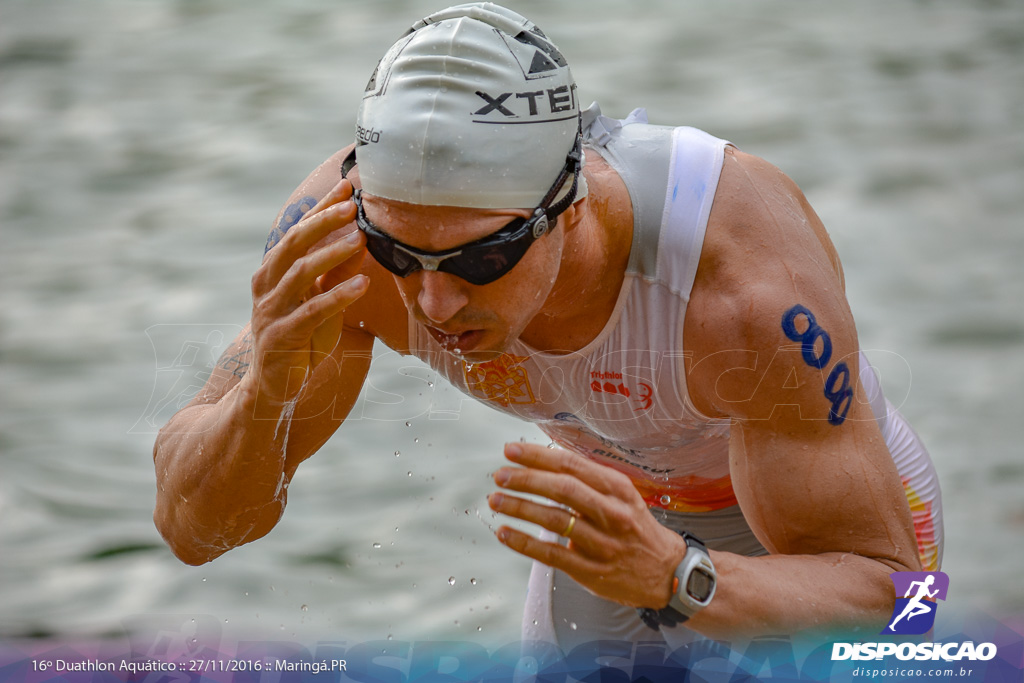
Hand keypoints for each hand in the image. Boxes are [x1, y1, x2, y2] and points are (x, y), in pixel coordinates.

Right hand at [247, 179, 367, 404]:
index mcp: (272, 273)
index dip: (321, 208)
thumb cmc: (299, 340)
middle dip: (323, 222)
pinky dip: (338, 295)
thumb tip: (359, 238)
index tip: (347, 186)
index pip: (297, 231)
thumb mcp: (320, 301)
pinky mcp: (282, 337)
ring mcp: (271, 311)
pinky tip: (362, 284)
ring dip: (332, 254)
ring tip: (360, 240)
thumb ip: (334, 273)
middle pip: (293, 244)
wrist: (271, 387)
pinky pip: (312, 311)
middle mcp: (266, 286)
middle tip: (352, 205)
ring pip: (301, 274)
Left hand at [488, 442, 685, 608]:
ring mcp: (603, 544)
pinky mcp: (592, 572)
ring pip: (555, 521)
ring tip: (496, 500)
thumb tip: (542, 461)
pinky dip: (525, 543)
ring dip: (520, 508)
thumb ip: (588, 480)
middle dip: (526, 479)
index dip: (538, 456)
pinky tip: (505, 533)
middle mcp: (612, 513)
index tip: (511, 450)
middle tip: (500, 475)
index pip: (572, 466)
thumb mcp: (621, 496)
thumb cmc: (634, 527)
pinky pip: (552, 555)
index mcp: (617, 489)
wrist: (667, 573)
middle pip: (563, 490)